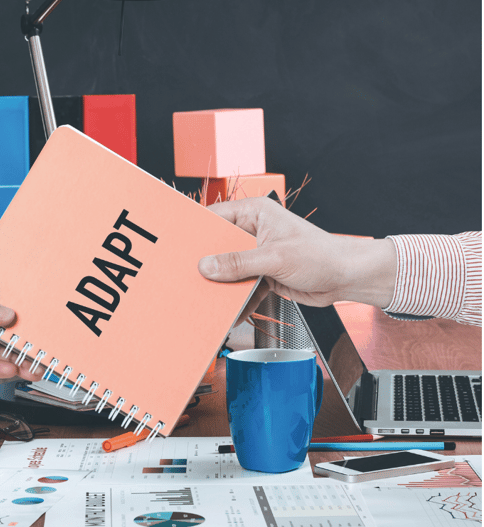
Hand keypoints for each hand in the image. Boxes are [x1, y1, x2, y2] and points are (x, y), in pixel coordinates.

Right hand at [198, 197, 396, 309]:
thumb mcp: (275, 258)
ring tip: (205, 298)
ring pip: (229, 269)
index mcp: (255, 213)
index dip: (197, 232)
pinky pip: (242, 287)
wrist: (347, 278)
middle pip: (219, 247)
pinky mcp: (263, 273)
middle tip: (188, 277)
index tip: (179, 247)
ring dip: (221, 286)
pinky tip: (229, 313)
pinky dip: (237, 300)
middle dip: (207, 264)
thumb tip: (207, 266)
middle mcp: (254, 231)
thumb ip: (239, 263)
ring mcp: (258, 253)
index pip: (216, 218)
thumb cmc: (322, 255)